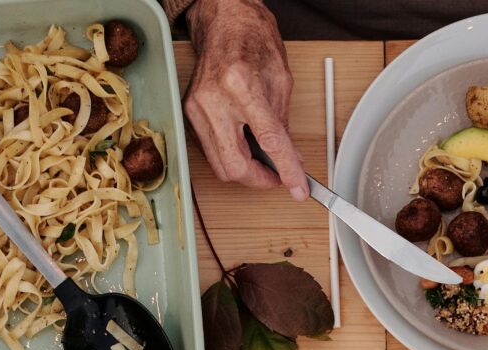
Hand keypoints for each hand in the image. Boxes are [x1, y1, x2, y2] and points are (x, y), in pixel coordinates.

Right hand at [183, 0, 304, 195]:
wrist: (223, 22)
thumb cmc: (252, 41)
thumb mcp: (281, 81)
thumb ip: (284, 124)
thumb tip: (289, 158)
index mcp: (241, 85)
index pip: (268, 141)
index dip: (286, 170)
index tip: (298, 188)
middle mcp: (214, 100)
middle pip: (235, 165)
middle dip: (260, 180)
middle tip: (279, 177)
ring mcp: (197, 108)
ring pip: (220, 165)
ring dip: (246, 171)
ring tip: (264, 162)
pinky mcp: (189, 113)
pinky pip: (211, 151)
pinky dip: (231, 155)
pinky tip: (245, 146)